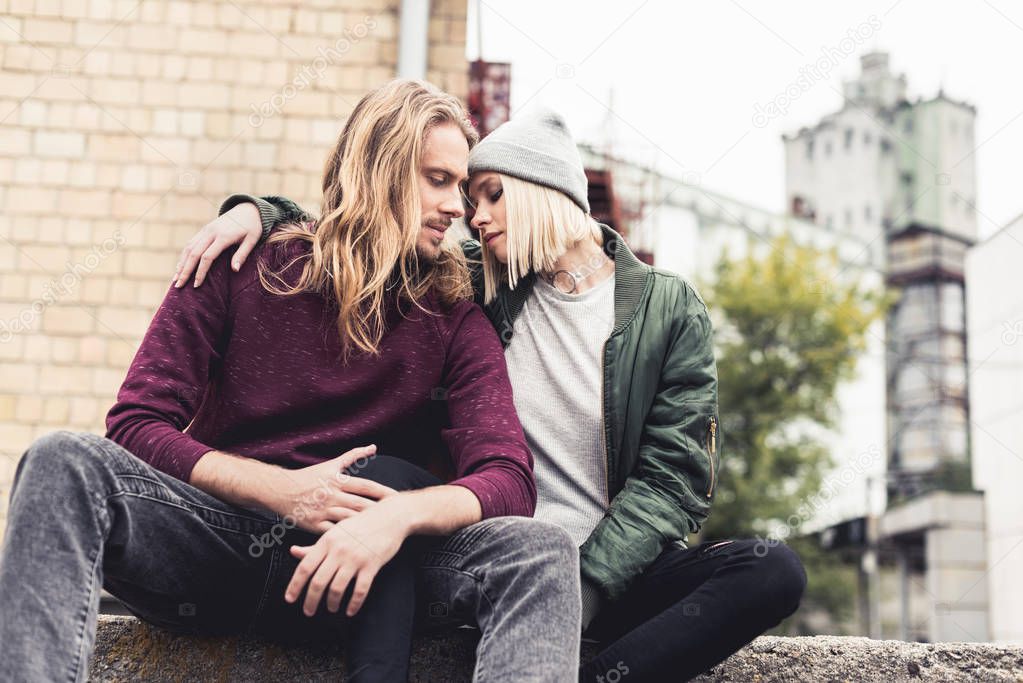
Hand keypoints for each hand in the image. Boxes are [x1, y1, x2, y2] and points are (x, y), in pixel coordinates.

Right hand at [173, 202, 261, 287]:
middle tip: (179, 286)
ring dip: (181, 264)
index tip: (197, 285)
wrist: (247, 209)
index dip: (200, 272)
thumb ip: (242, 254)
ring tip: (175, 279)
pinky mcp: (204, 230)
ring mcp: (205, 230)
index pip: (207, 257)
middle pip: (193, 253)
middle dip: (185, 271)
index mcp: (223, 236)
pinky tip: (180, 266)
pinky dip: (184, 256)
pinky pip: (190, 243)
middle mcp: (211, 233)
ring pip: (188, 248)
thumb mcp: (252, 240)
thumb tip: (235, 270)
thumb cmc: (252, 227)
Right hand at [265, 445, 398, 533]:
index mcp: (338, 480)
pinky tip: (358, 544)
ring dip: (364, 526)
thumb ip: (353, 456)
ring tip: (381, 532)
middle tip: (395, 517)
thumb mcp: (331, 464)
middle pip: (360, 504)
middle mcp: (332, 495)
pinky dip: (344, 537)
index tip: (398, 497)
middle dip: (378, 511)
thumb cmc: (308, 477)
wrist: (280, 490)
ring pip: (348, 519)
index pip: (366, 486)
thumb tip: (374, 446)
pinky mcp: (314, 524)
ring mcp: (323, 510)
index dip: (383, 492)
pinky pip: (332, 532)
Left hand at [285, 497, 410, 616]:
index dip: (295, 586)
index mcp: (327, 541)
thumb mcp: (335, 532)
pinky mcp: (372, 565)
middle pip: (318, 582)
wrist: (389, 517)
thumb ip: (314, 546)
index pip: (305, 567)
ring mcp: (356, 558)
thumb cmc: (361, 524)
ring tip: (331, 608)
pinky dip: (354, 604)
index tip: (290, 599)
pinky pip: (360, 590)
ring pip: (337, 588)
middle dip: (311, 601)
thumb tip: (293, 552)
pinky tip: (350, 610)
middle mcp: (339, 550)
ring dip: (332, 603)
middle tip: (308, 610)